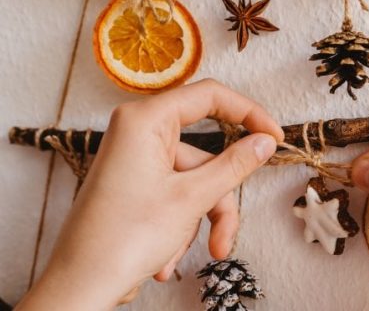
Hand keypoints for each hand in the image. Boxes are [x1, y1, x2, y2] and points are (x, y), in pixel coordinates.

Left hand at [18, 79, 283, 309]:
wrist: (80, 286)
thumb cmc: (122, 238)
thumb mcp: (192, 198)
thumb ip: (235, 164)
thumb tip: (264, 142)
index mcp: (145, 120)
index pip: (210, 96)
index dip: (248, 113)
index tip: (274, 136)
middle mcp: (138, 133)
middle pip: (205, 153)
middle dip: (219, 196)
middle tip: (230, 228)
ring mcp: (137, 160)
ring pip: (195, 180)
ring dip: (202, 218)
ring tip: (203, 251)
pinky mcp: (137, 184)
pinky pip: (177, 194)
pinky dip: (183, 224)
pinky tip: (166, 258)